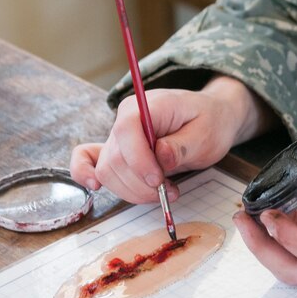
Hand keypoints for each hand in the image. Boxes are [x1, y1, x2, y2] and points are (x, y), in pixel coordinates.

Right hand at [70, 75, 275, 203]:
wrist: (211, 118)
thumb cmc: (209, 121)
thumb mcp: (206, 132)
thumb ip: (182, 145)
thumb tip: (161, 157)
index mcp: (146, 105)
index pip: (126, 132)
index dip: (138, 161)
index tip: (159, 181)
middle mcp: (126, 118)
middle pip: (116, 158)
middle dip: (141, 184)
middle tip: (170, 191)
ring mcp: (118, 134)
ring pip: (108, 171)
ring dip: (133, 190)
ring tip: (164, 191)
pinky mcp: (117, 149)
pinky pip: (87, 159)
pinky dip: (85, 174)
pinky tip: (95, 187)